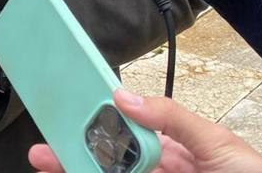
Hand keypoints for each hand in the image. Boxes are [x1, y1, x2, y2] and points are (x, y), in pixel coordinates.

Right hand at [30, 89, 261, 172]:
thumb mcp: (216, 142)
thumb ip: (170, 117)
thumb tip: (125, 96)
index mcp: (177, 151)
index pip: (129, 135)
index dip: (98, 124)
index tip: (70, 114)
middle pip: (112, 164)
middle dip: (76, 154)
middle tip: (45, 150)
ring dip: (78, 168)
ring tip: (50, 163)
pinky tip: (79, 171)